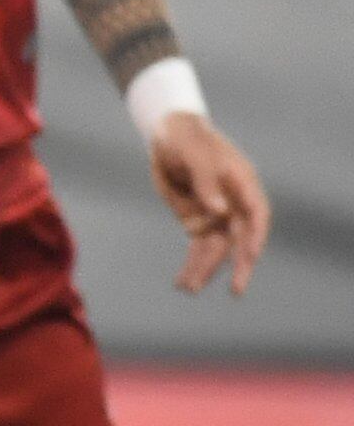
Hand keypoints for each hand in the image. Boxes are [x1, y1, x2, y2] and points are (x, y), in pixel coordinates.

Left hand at [149, 110, 269, 296]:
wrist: (169, 135)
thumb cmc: (188, 139)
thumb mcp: (196, 155)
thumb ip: (207, 182)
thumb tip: (220, 211)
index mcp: (242, 184)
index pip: (256, 214)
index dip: (256, 236)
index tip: (252, 256)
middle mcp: (234, 203)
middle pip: (239, 238)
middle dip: (238, 265)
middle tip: (237, 290)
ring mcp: (216, 213)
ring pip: (215, 248)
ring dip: (204, 269)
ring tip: (189, 289)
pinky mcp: (197, 219)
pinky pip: (197, 246)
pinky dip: (191, 263)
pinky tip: (183, 282)